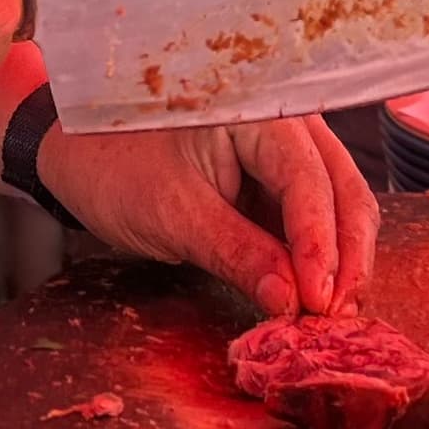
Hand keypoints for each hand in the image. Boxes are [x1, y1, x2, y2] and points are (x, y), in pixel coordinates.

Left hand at [36, 114, 377, 320]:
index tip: (321, 300)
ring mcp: (288, 154)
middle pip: (343, 190)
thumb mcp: (173, 214)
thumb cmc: (115, 168)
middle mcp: (287, 124)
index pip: (308, 179)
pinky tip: (318, 298)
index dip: (321, 244)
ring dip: (342, 262)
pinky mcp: (279, 185)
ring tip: (331, 317)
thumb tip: (292, 301)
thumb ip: (236, 252)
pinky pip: (316, 221)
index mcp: (258, 110)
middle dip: (348, 256)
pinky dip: (321, 260)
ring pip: (340, 207)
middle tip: (338, 318)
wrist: (80, 155)